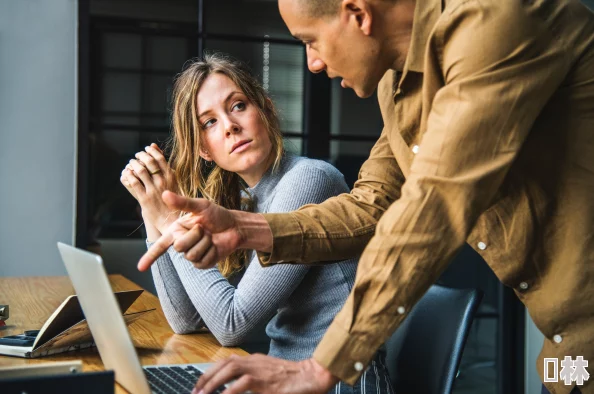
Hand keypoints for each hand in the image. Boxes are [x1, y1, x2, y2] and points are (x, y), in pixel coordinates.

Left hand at [120, 143, 177, 233]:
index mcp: (171, 177)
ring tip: (131, 163)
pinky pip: (134, 183)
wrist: (171, 219)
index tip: (146, 149)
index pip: (159, 158)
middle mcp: (163, 182)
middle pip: (149, 162)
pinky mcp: (144, 199)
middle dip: (141, 156)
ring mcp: (153, 190)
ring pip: (140, 171)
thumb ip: (163, 165)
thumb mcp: (172, 180)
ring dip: (133, 164)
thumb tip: (154, 146)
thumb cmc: (172, 199)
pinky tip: (127, 173)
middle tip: (137, 155)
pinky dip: (129, 175)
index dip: (151, 151)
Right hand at [137, 191, 243, 270]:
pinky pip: (202, 262)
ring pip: (191, 255)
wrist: (234, 226)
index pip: (160, 245)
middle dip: (195, 235)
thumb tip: (164, 194)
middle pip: (179, 247)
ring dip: (205, 243)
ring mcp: (192, 255)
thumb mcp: (201, 206)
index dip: (149, 257)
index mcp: (177, 230)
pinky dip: (211, 252)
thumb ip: (183, 202)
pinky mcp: (203, 263)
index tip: (140, 268)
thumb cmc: (217, 215)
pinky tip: (215, 246)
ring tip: (210, 236)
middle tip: (204, 228)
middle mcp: (182, 243)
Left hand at [192, 355, 337, 393]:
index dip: (211, 372)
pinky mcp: (266, 381)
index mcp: (255, 360)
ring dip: (214, 382)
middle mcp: (255, 361)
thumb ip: (253, 380)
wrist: (313, 376)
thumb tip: (235, 389)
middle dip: (207, 377)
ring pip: (231, 369)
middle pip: (225, 363)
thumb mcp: (269, 377)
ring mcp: (260, 369)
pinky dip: (231, 391)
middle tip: (196, 391)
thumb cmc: (293, 379)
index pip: (227, 361)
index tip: (201, 385)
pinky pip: (244, 383)